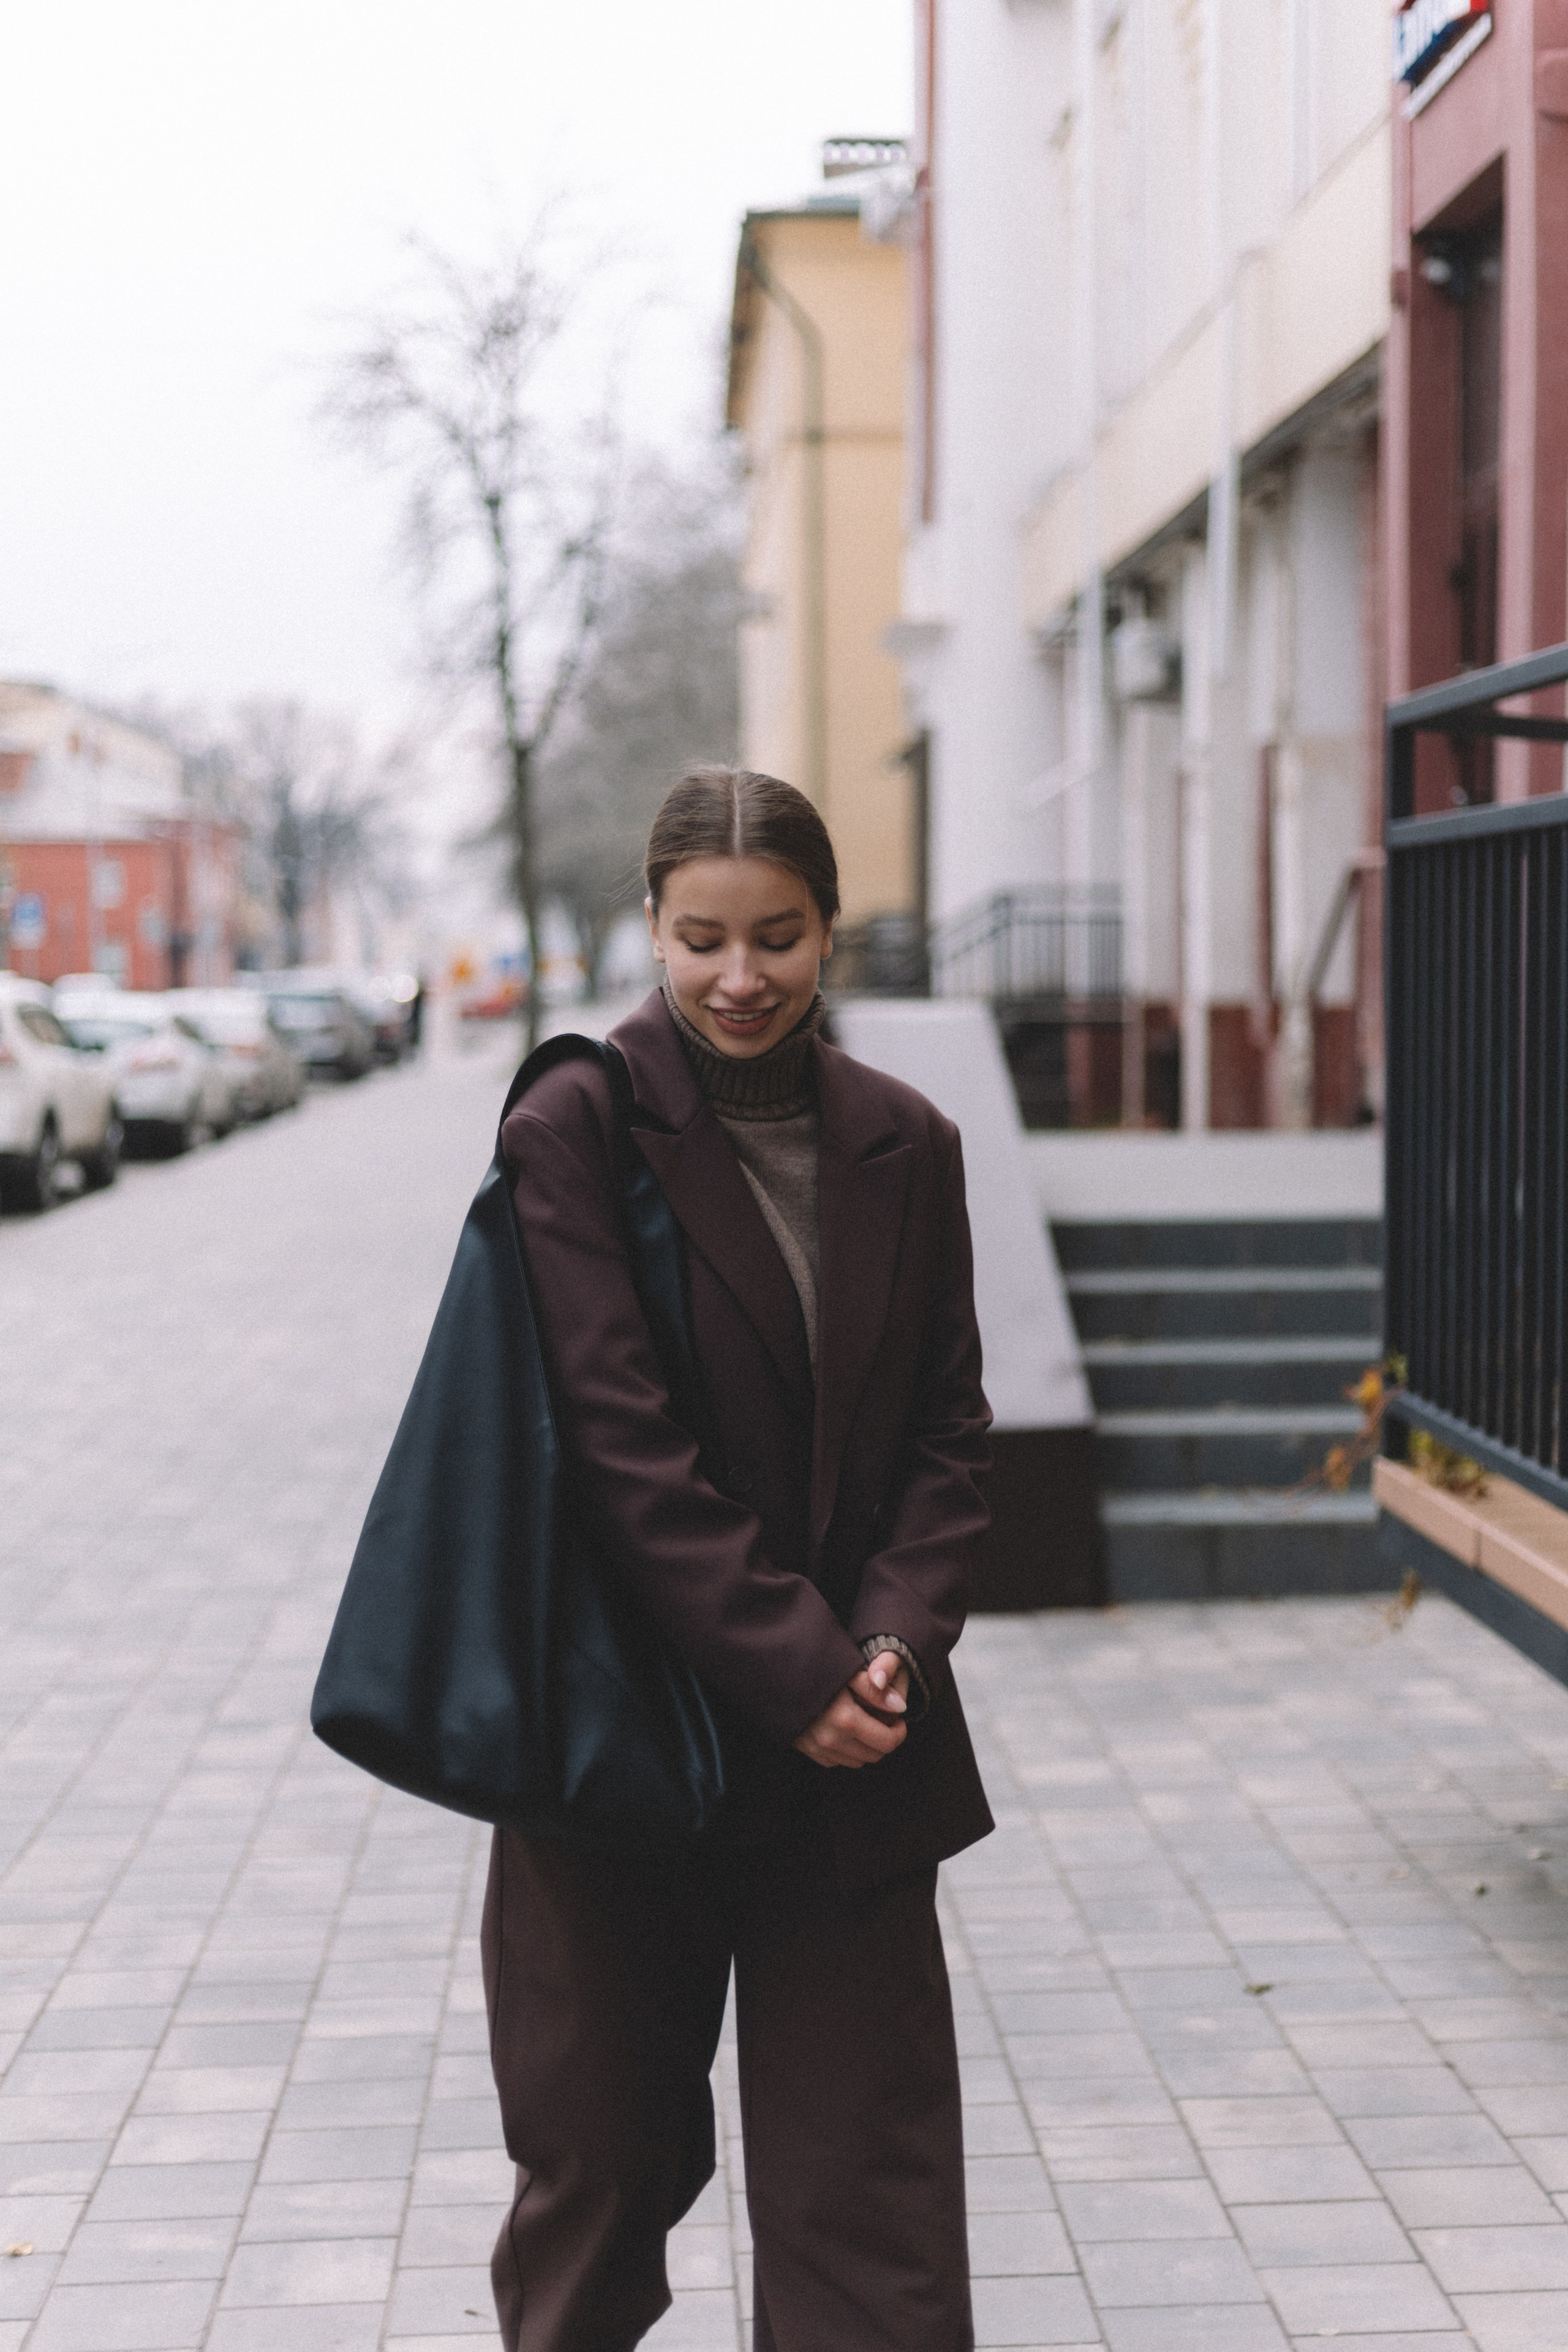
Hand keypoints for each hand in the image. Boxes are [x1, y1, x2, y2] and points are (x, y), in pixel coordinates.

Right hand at [792, 1651, 909, 1769]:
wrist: (774, 1673)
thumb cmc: (813, 1667)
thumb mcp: (846, 1670)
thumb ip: (875, 1689)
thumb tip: (901, 1707)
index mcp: (845, 1720)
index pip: (887, 1742)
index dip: (899, 1732)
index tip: (898, 1718)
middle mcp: (831, 1740)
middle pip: (874, 1755)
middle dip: (885, 1739)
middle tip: (884, 1720)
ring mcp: (817, 1748)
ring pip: (856, 1761)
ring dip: (866, 1746)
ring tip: (865, 1723)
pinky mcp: (806, 1750)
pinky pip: (836, 1760)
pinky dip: (847, 1750)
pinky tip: (844, 1730)